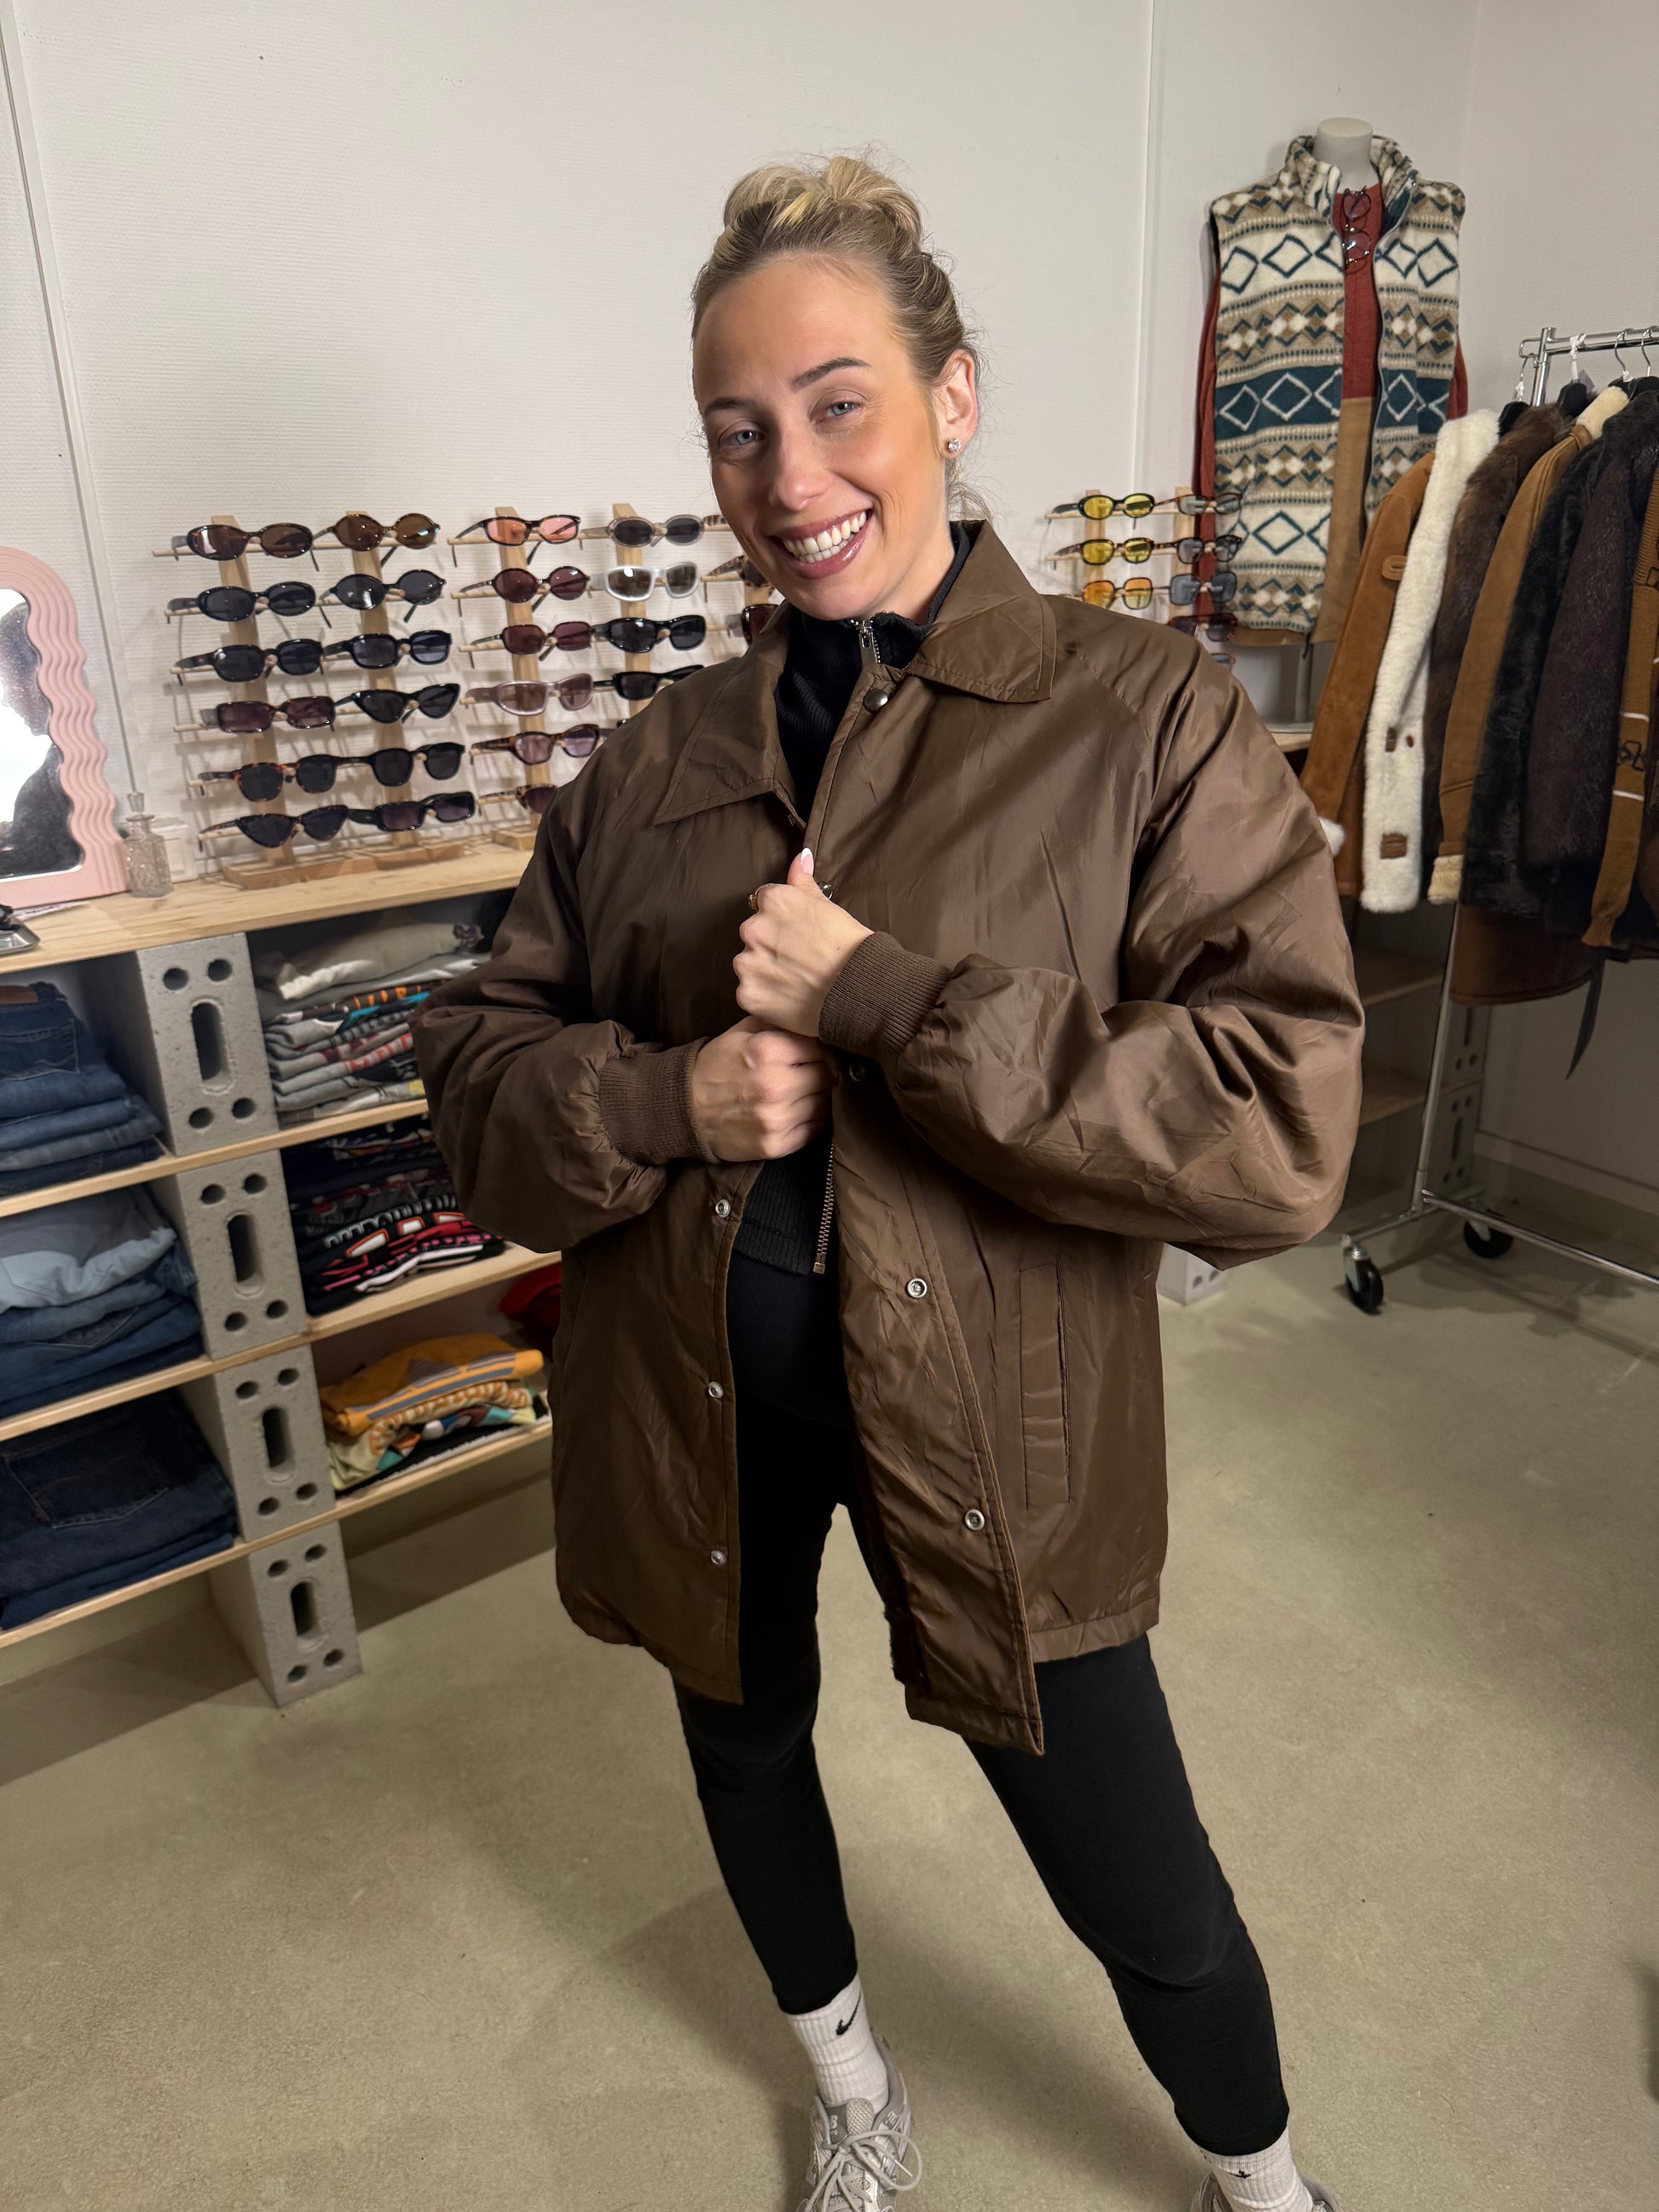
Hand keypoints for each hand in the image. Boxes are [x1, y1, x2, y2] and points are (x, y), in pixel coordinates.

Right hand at [688, 1013, 835, 1161]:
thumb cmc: (716, 1067)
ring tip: (800, 1092)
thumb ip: (777, 1022)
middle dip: (821, 1071)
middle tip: (808, 1071)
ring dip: (817, 1096)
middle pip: (827, 1075)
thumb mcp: (740, 1033)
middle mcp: (775, 1086)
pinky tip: (796, 1111)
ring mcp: (776, 1119)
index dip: (818, 1047)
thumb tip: (812, 1019)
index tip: (812, 1051)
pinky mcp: (776, 1145)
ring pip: (824, 1103)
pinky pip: (815, 1129)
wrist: (684, 1110)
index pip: (820, 1046)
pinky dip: (811, 1119)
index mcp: (768, 1051)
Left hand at [734, 848, 871, 1037]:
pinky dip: (764, 997)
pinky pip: (749, 993)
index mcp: (773, 902)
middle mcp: (753, 928)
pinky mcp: (748, 994)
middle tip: (798, 960)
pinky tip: (788, 999)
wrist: (859, 990)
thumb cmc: (849, 946)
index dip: (783, 920)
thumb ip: (803, 882)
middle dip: (770, 944)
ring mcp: (747, 963)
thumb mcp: (828, 907)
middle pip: (754, 933)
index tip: (798, 934)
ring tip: (795, 981)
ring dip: (764, 971)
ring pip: (748, 964)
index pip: (765, 903)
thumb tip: (800, 857)